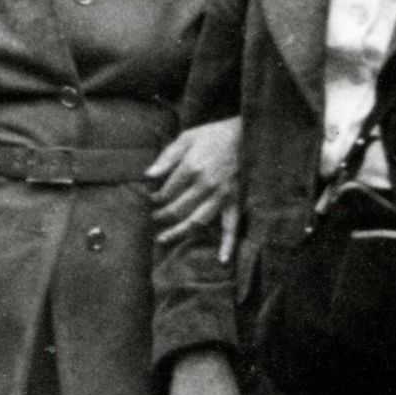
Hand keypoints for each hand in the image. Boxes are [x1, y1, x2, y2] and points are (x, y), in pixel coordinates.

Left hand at [147, 115, 243, 249]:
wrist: (247, 134)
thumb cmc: (215, 135)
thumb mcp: (187, 137)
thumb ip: (167, 157)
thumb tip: (148, 175)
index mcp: (192, 169)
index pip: (166, 192)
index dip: (155, 199)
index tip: (150, 200)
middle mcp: (206, 186)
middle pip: (177, 210)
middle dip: (161, 216)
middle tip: (152, 219)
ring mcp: (222, 197)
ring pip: (197, 222)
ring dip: (179, 233)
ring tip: (163, 239)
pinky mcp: (236, 202)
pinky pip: (233, 227)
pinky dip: (228, 245)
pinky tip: (222, 260)